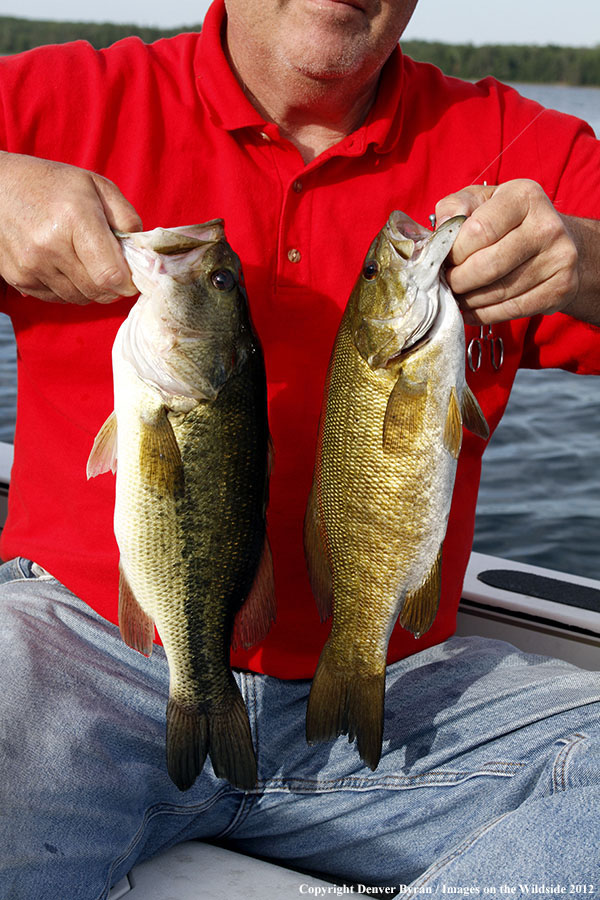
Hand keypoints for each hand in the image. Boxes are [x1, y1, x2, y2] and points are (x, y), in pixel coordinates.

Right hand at [0, 152, 141, 303]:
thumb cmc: (51, 184)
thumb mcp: (94, 185)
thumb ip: (126, 217)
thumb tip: (143, 252)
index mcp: (74, 219)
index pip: (110, 275)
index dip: (127, 283)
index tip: (131, 276)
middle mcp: (50, 246)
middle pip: (97, 292)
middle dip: (112, 287)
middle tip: (111, 268)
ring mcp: (32, 265)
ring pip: (80, 298)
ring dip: (91, 289)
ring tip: (86, 262)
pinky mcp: (20, 278)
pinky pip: (59, 299)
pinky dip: (70, 289)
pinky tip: (66, 266)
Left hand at [435, 179, 579, 324]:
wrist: (559, 243)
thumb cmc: (509, 221)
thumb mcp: (482, 201)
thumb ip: (455, 206)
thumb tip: (442, 227)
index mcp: (524, 196)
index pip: (479, 230)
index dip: (454, 252)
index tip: (444, 259)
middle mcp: (547, 226)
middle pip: (488, 266)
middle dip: (458, 280)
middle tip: (446, 283)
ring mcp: (558, 259)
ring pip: (499, 292)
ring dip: (469, 300)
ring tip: (458, 295)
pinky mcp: (561, 288)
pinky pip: (512, 310)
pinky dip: (484, 314)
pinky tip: (472, 310)